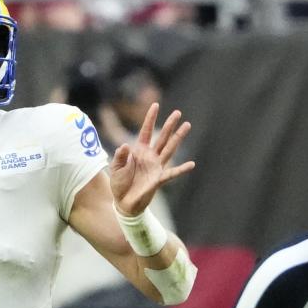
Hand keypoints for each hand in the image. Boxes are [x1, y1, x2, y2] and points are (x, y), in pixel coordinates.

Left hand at [110, 102, 194, 216]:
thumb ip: (120, 156)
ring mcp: (156, 167)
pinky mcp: (159, 179)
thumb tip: (125, 145)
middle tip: (178, 112)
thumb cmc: (119, 184)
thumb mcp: (115, 168)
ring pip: (169, 149)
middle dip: (169, 125)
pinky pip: (172, 173)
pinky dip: (181, 169)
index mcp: (138, 151)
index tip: (155, 105)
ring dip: (178, 138)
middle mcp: (150, 156)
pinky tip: (191, 164)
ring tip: (187, 125)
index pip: (146, 132)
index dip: (150, 119)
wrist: (123, 203)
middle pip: (162, 137)